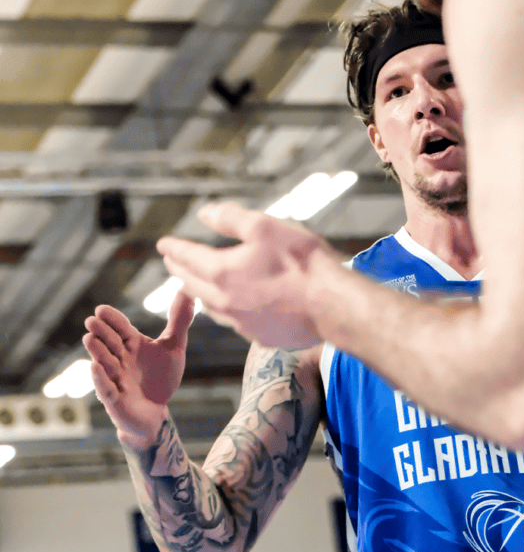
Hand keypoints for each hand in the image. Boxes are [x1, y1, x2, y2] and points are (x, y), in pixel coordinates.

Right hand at [82, 290, 195, 448]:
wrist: (156, 412)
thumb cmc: (160, 378)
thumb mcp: (174, 348)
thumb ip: (179, 321)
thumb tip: (188, 291)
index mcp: (131, 345)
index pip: (120, 328)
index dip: (112, 319)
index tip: (101, 309)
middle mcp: (120, 359)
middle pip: (109, 343)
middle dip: (101, 333)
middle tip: (92, 321)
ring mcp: (115, 379)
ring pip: (104, 363)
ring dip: (97, 352)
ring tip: (89, 339)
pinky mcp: (115, 399)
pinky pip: (106, 389)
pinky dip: (100, 379)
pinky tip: (95, 367)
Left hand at [156, 203, 339, 349]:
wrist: (333, 307)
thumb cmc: (303, 263)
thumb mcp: (265, 227)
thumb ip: (230, 219)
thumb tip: (204, 213)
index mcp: (222, 272)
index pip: (188, 257)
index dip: (174, 248)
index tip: (163, 244)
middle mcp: (225, 302)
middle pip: (193, 285)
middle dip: (180, 271)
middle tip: (173, 262)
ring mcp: (243, 324)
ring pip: (211, 307)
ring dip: (201, 293)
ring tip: (198, 285)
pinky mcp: (262, 337)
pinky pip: (236, 323)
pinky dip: (228, 310)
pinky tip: (235, 308)